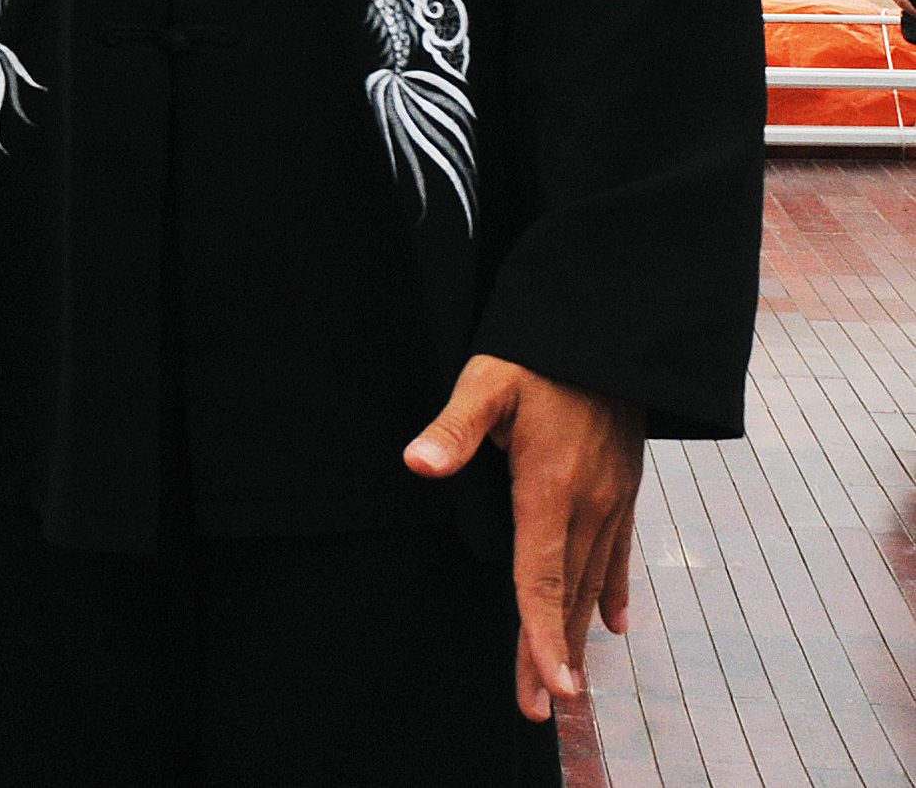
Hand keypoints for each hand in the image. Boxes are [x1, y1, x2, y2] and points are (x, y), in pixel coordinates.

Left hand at [407, 354, 644, 719]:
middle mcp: (589, 506)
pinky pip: (618, 554)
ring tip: (567, 687)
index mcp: (550, 488)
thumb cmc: (538, 354)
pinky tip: (614, 626)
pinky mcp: (623, 491)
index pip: (541, 575)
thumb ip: (454, 426)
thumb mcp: (488, 379)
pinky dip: (613, 592)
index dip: (541, 633)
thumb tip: (418, 463)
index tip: (550, 686)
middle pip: (566, 594)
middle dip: (554, 654)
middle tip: (542, 710)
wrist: (610, 332)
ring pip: (592, 582)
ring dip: (578, 634)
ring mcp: (611, 502)